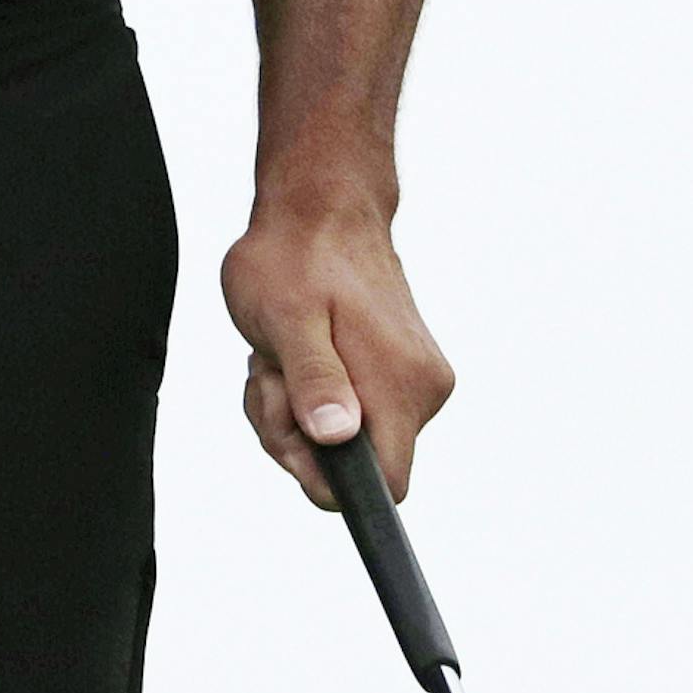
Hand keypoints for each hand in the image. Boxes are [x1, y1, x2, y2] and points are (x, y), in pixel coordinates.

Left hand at [220, 198, 455, 508]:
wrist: (321, 205)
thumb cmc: (296, 254)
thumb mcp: (285, 316)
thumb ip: (313, 379)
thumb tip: (336, 437)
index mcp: (403, 385)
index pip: (384, 487)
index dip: (327, 476)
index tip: (290, 422)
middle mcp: (421, 390)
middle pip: (357, 468)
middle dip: (297, 433)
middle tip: (271, 373)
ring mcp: (412, 381)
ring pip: (345, 442)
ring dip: (295, 409)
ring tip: (280, 351)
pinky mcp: (397, 372)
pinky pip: (347, 415)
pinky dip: (310, 393)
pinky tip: (293, 351)